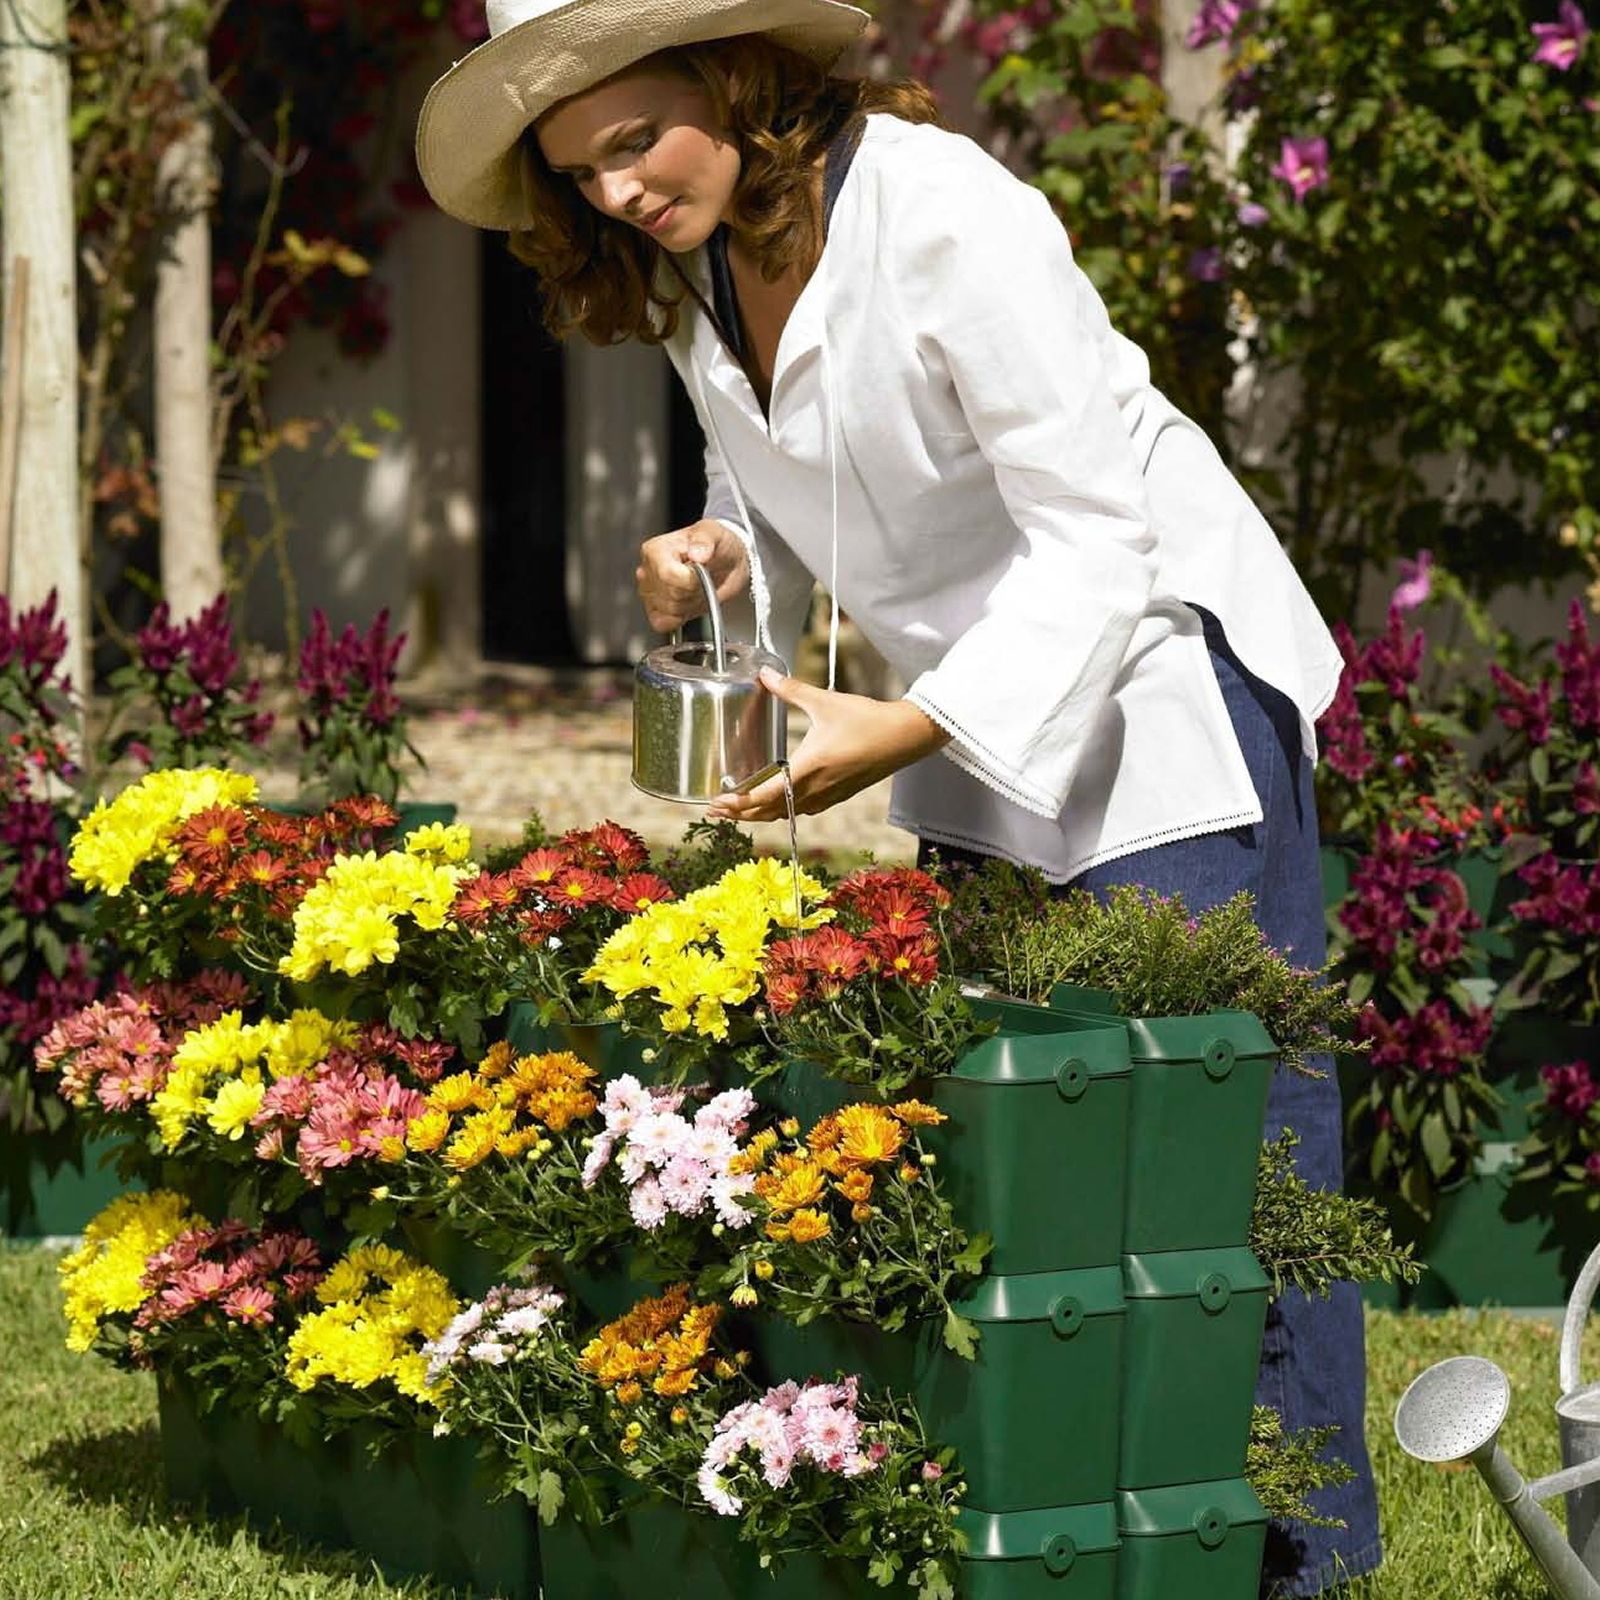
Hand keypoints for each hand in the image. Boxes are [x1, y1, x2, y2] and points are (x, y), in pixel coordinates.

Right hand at [636, 520, 749, 633]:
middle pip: (671, 595)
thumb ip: (705, 539)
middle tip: (703, 579)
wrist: (726, 562)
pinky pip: (662, 623)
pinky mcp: (655, 611)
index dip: (691, 580)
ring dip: (691, 603)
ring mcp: (649, 592)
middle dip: (693, 591)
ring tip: (698, 587)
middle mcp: (647, 571)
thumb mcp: (715, 533)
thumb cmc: (716, 546)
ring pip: (670, 611)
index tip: (702, 573)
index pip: (667, 575)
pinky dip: (680, 618)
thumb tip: (698, 552)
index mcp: (655, 550)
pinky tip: (689, 602)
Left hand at [707, 668, 950, 822]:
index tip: (718, 801)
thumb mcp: (825, 701)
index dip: (738, 802)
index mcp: (808, 768)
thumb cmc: (867, 719)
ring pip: (785, 814)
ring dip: (759, 814)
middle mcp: (815, 789)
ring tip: (738, 810)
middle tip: (716, 809)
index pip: (764, 795)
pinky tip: (776, 802)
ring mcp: (827, 796)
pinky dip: (781, 810)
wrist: (904, 737)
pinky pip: (801, 810)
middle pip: (768, 812)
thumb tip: (764, 673)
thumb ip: (791, 688)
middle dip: (740, 813)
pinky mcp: (837, 796)